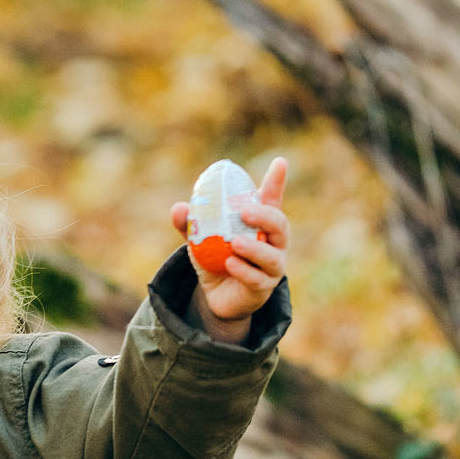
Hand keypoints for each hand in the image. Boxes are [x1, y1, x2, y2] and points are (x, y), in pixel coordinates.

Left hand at [170, 156, 288, 332]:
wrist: (217, 296)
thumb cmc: (215, 258)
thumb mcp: (200, 239)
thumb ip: (190, 223)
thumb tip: (179, 208)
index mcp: (260, 224)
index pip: (272, 200)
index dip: (277, 182)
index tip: (280, 162)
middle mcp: (273, 243)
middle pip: (280, 225)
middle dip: (265, 216)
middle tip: (245, 211)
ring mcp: (271, 267)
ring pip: (272, 256)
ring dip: (255, 248)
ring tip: (235, 243)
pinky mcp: (263, 288)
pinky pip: (256, 279)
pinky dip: (243, 271)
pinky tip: (230, 264)